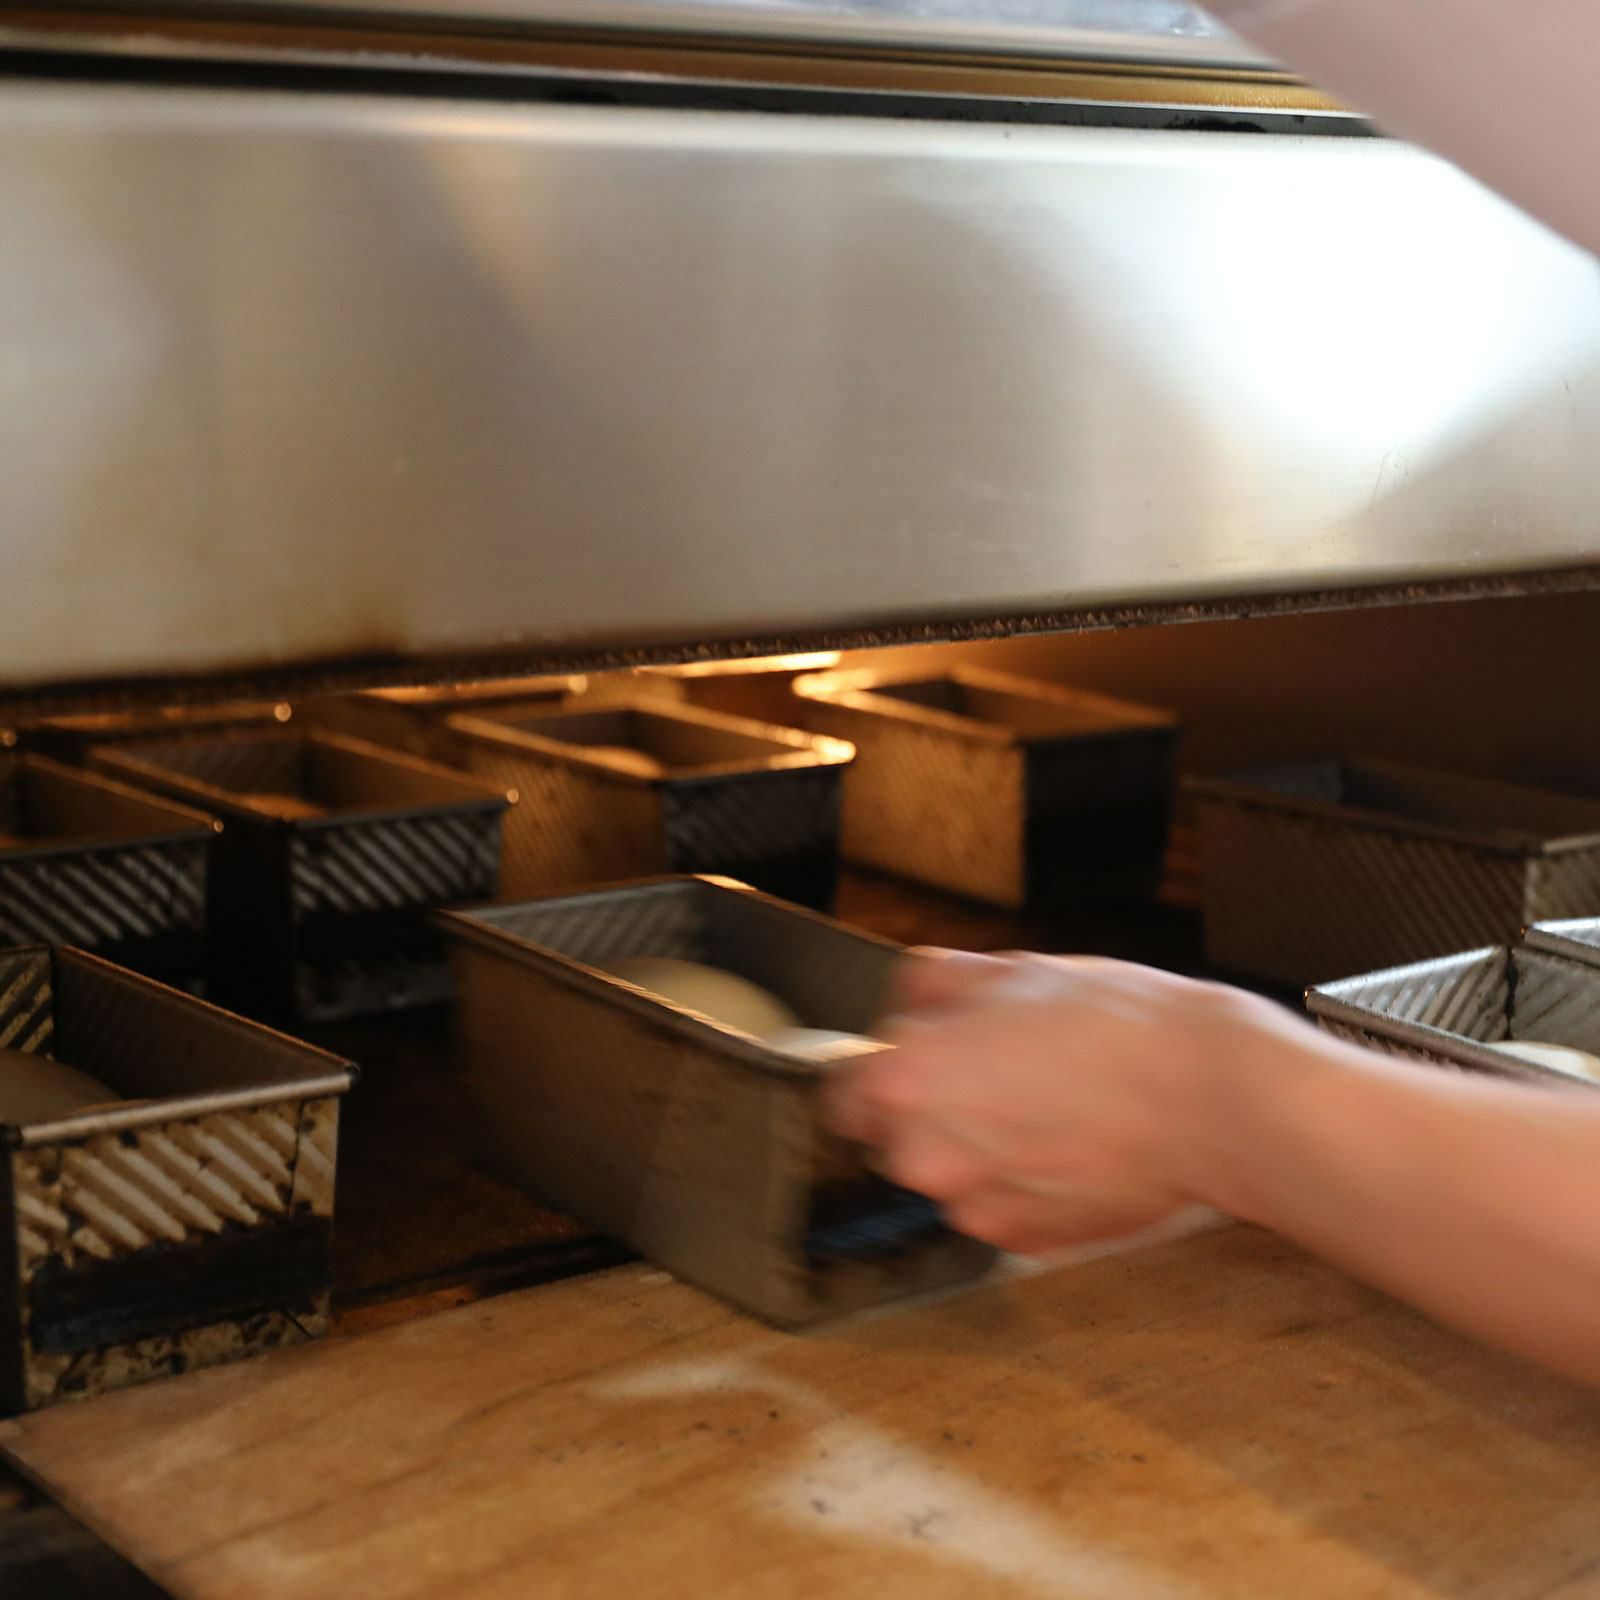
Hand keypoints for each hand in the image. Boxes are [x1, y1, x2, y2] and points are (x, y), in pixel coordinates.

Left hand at [825, 949, 1296, 1253]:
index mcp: (904, 1082)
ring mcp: (974, 1208)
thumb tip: (904, 1005)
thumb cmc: (1111, 1025)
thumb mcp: (1008, 969)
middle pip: (894, 1137)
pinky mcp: (1024, 1243)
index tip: (917, 1061)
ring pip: (951, 1174)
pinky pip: (999, 1208)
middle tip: (1000, 1072)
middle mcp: (923, 1156)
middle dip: (932, 1108)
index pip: (841, 1094)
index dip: (879, 1071)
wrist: (1205, 1097)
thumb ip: (928, 986)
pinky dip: (1022, 1184)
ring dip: (978, 1148)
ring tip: (1047, 1106)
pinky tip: (1070, 1144)